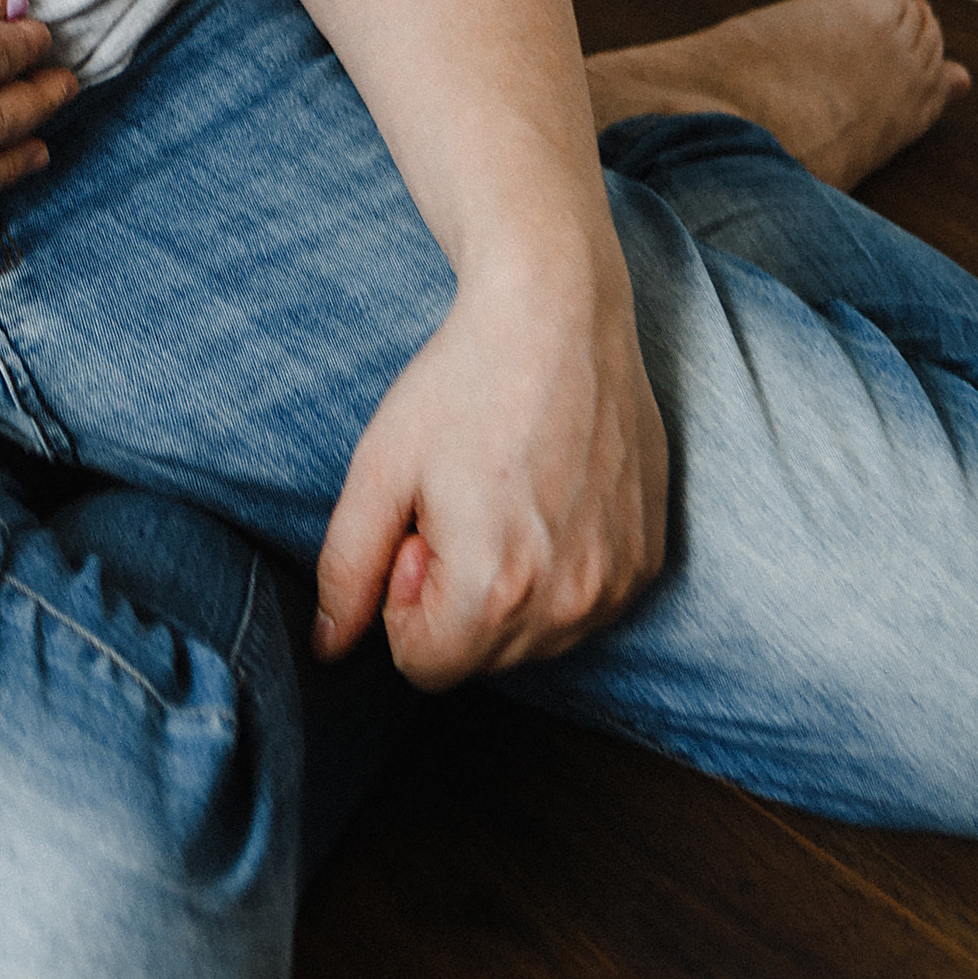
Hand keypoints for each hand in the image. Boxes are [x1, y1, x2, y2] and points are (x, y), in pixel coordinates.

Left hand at [312, 252, 669, 687]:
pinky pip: (587, 606)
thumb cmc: (462, 382)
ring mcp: (619, 582)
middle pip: (482, 656)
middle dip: (455, 597)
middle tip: (460, 502)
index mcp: (493, 589)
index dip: (403, 598)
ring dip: (509, 588)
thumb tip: (328, 648)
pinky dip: (560, 572)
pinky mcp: (649, 557)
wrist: (558, 312)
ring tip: (504, 495)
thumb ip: (346, 569)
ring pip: (537, 638)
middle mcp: (569, 602)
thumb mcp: (381, 468)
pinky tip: (548, 496)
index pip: (424, 666)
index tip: (418, 527)